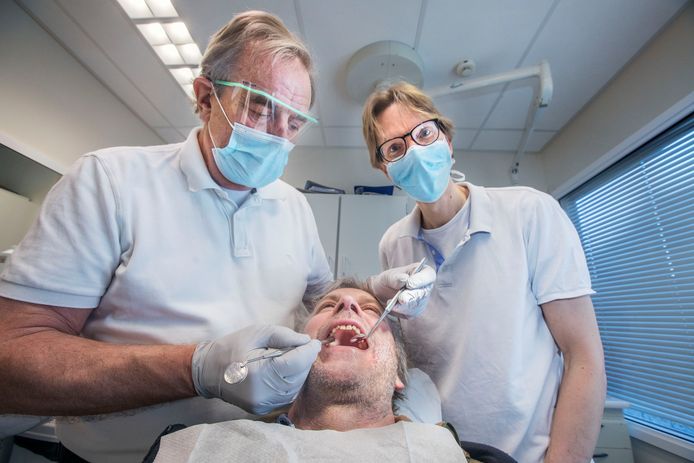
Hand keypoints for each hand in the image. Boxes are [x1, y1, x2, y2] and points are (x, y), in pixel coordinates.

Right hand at [191, 325, 319, 414]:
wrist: (207, 371)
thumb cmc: (231, 347)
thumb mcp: (256, 333)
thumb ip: (283, 335)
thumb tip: (305, 341)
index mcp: (259, 373)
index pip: (294, 364)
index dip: (308, 352)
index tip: (315, 342)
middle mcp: (262, 393)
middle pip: (297, 377)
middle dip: (306, 361)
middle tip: (306, 347)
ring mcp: (263, 404)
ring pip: (295, 389)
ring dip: (300, 372)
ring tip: (296, 357)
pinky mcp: (262, 409)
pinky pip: (286, 396)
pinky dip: (292, 382)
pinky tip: (288, 370)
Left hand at [369, 263, 435, 318]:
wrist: (383, 292)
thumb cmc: (389, 280)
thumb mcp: (389, 275)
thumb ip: (396, 278)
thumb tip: (404, 279)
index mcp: (423, 272)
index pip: (429, 275)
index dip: (420, 280)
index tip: (409, 284)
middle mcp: (426, 286)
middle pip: (423, 292)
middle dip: (411, 296)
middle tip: (401, 298)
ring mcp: (422, 300)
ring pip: (417, 304)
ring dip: (404, 305)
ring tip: (391, 302)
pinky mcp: (416, 311)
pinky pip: (411, 313)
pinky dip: (400, 310)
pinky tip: (392, 306)